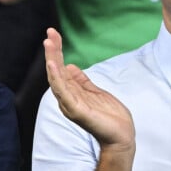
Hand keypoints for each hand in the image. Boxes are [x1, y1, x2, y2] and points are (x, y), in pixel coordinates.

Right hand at [44, 28, 134, 152]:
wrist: (121, 137)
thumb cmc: (109, 117)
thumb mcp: (95, 92)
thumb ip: (81, 81)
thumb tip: (70, 66)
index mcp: (71, 92)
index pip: (60, 67)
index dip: (56, 50)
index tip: (53, 33)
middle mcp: (66, 98)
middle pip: (56, 70)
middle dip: (52, 51)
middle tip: (49, 33)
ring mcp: (70, 104)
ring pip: (56, 79)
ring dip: (52, 61)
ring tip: (49, 44)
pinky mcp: (76, 110)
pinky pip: (63, 92)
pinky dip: (57, 78)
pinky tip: (54, 65)